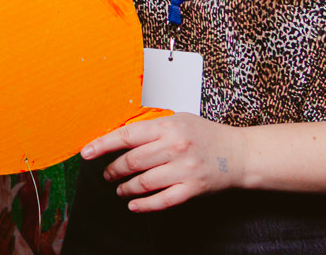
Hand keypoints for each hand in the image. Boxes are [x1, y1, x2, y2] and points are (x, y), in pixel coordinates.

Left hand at [81, 112, 244, 210]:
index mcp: (167, 127)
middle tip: (106, 173)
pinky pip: (163, 200)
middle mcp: (175, 147)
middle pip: (132, 161)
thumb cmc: (205, 134)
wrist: (239, 154)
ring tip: (119, 189)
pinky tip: (133, 205)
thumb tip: (118, 135)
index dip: (102, 145)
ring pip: (144, 182)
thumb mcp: (177, 120)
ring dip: (126, 188)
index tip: (86, 152)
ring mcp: (184, 169)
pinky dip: (145, 205)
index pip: (126, 136)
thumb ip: (150, 127)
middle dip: (113, 169)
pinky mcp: (193, 188)